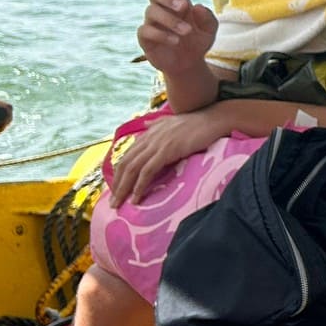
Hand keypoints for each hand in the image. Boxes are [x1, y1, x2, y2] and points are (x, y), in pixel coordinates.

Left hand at [110, 109, 227, 205]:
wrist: (212, 120)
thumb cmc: (196, 123)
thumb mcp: (171, 121)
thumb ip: (157, 124)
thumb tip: (146, 124)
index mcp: (148, 133)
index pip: (127, 156)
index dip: (119, 174)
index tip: (116, 189)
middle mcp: (148, 139)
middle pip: (125, 164)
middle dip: (117, 185)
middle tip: (113, 203)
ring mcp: (157, 145)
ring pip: (132, 169)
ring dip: (123, 188)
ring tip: (119, 204)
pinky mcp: (166, 151)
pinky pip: (147, 171)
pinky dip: (139, 186)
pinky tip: (136, 198)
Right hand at [138, 0, 218, 76]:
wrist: (188, 64)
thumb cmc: (198, 41)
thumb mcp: (209, 31)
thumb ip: (208, 19)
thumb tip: (197, 7)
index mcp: (178, 2)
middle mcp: (162, 9)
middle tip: (183, 7)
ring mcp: (152, 23)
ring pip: (151, 11)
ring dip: (170, 20)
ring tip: (187, 31)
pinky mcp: (145, 38)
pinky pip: (145, 30)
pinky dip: (161, 34)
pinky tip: (175, 41)